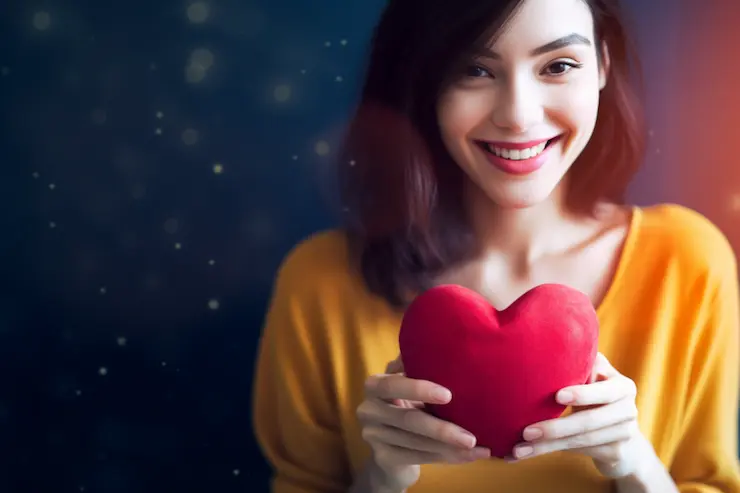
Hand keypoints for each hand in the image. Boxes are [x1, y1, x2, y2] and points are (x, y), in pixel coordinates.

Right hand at [357, 356, 490, 490]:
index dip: (418, 389)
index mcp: (375, 385)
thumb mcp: (409, 383)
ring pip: (416, 443)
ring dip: (450, 448)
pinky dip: (445, 458)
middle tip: (471, 436)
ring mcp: (372, 436)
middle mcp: (368, 410)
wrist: (391, 447)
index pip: (392, 385)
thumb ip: (416, 366)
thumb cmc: (408, 404)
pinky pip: (417, 458)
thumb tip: (442, 342)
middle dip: (442, 429)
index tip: (448, 395)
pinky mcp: (383, 458)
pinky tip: (467, 458)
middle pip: (407, 419)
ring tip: (478, 449)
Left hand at [511, 353, 643, 477]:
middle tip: (526, 432)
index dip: (582, 394)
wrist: (621, 436)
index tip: (557, 396)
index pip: (603, 391)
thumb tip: (546, 342)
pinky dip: (550, 452)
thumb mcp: (593, 378)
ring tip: (519, 449)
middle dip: (555, 428)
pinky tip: (527, 454)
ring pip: (580, 441)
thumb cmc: (595, 395)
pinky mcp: (615, 454)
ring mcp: (625, 434)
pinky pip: (578, 452)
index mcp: (623, 386)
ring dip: (546, 446)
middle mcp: (629, 410)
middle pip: (588, 422)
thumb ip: (580, 364)